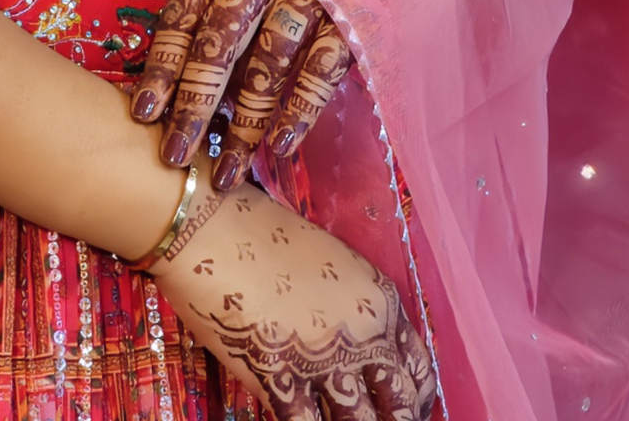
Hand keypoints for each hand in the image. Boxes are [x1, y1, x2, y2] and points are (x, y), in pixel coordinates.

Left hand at [132, 0, 352, 190]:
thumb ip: (213, 15)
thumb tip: (173, 91)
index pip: (185, 14)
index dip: (163, 64)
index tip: (144, 114)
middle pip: (220, 42)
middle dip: (195, 103)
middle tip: (175, 156)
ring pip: (267, 62)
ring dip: (245, 121)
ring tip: (225, 173)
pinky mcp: (348, 17)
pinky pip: (319, 68)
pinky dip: (299, 108)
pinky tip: (279, 145)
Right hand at [149, 170, 434, 420]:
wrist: (210, 227)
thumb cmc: (262, 234)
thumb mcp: (328, 263)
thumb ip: (350, 309)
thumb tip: (355, 349)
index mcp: (379, 300)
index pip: (418, 369)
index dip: (414, 400)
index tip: (404, 413)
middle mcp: (363, 334)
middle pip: (397, 406)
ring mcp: (324, 361)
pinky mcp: (281, 380)